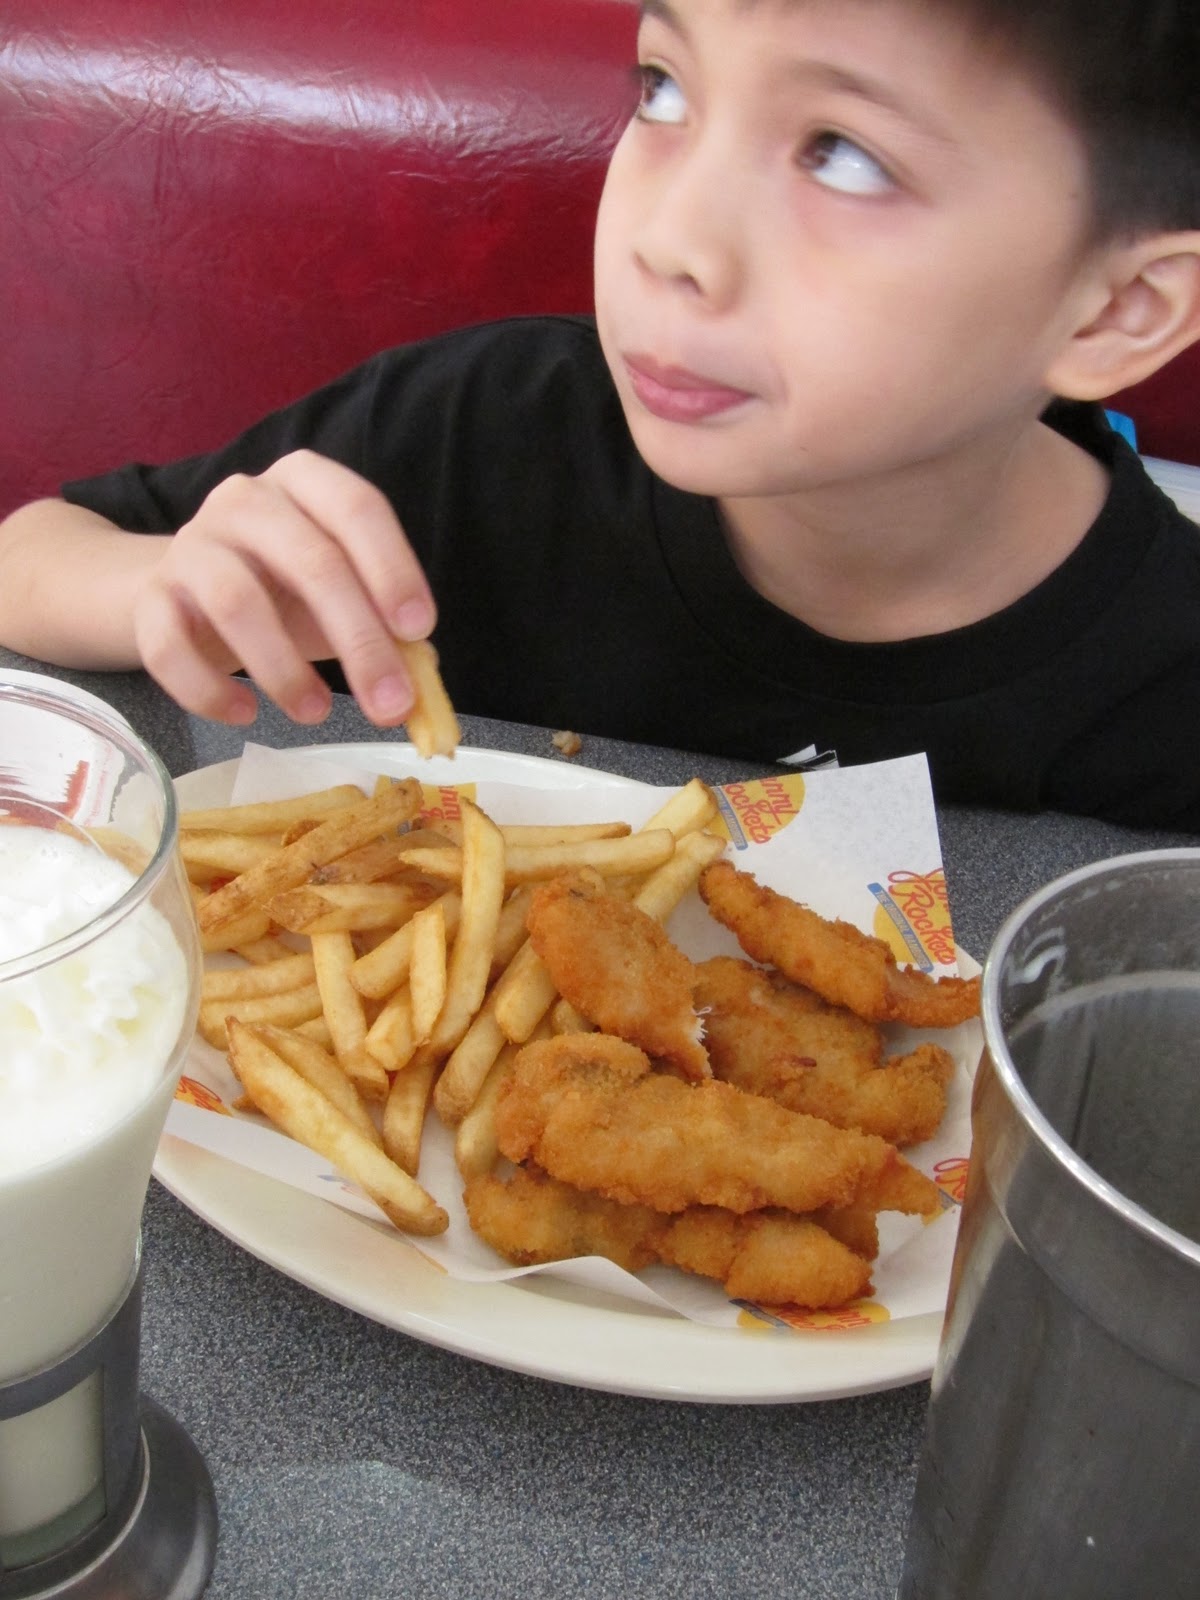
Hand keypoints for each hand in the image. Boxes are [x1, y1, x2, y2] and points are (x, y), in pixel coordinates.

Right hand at [132, 451, 435, 725]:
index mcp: (304, 482)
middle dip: (359, 639)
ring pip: (237, 602)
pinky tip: (245, 713)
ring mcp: (190, 545)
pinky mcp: (149, 599)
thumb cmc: (281, 590)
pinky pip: (170, 647)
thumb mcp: (340, 598)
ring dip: (284, 669)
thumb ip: (385, 633)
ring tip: (317, 714)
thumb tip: (422, 689)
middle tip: (389, 703)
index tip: (418, 630)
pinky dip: (209, 690)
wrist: (182, 593)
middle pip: (310, 561)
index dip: (392, 568)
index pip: (356, 507)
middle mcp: (244, 499)